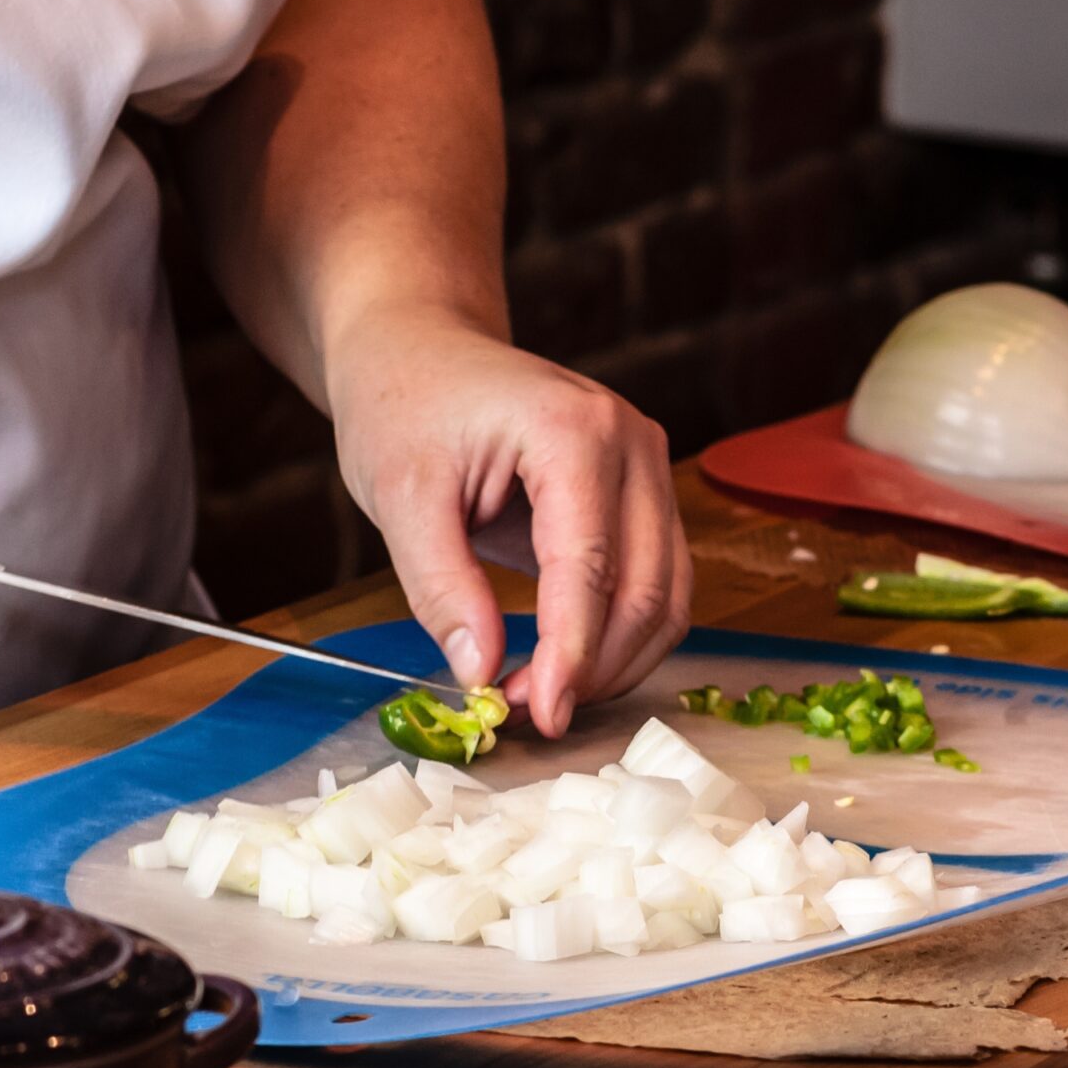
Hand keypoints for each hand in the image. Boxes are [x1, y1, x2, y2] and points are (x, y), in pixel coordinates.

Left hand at [330, 314, 689, 738]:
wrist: (420, 349)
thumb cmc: (403, 405)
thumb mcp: (399, 498)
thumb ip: (442, 588)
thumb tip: (481, 671)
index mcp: (573, 431)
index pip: (590, 568)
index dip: (570, 654)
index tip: (539, 715)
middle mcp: (632, 442)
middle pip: (647, 590)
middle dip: (593, 669)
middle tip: (525, 718)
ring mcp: (647, 465)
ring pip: (667, 596)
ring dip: (615, 662)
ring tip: (538, 698)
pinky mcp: (642, 492)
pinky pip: (656, 582)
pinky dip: (620, 636)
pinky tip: (564, 665)